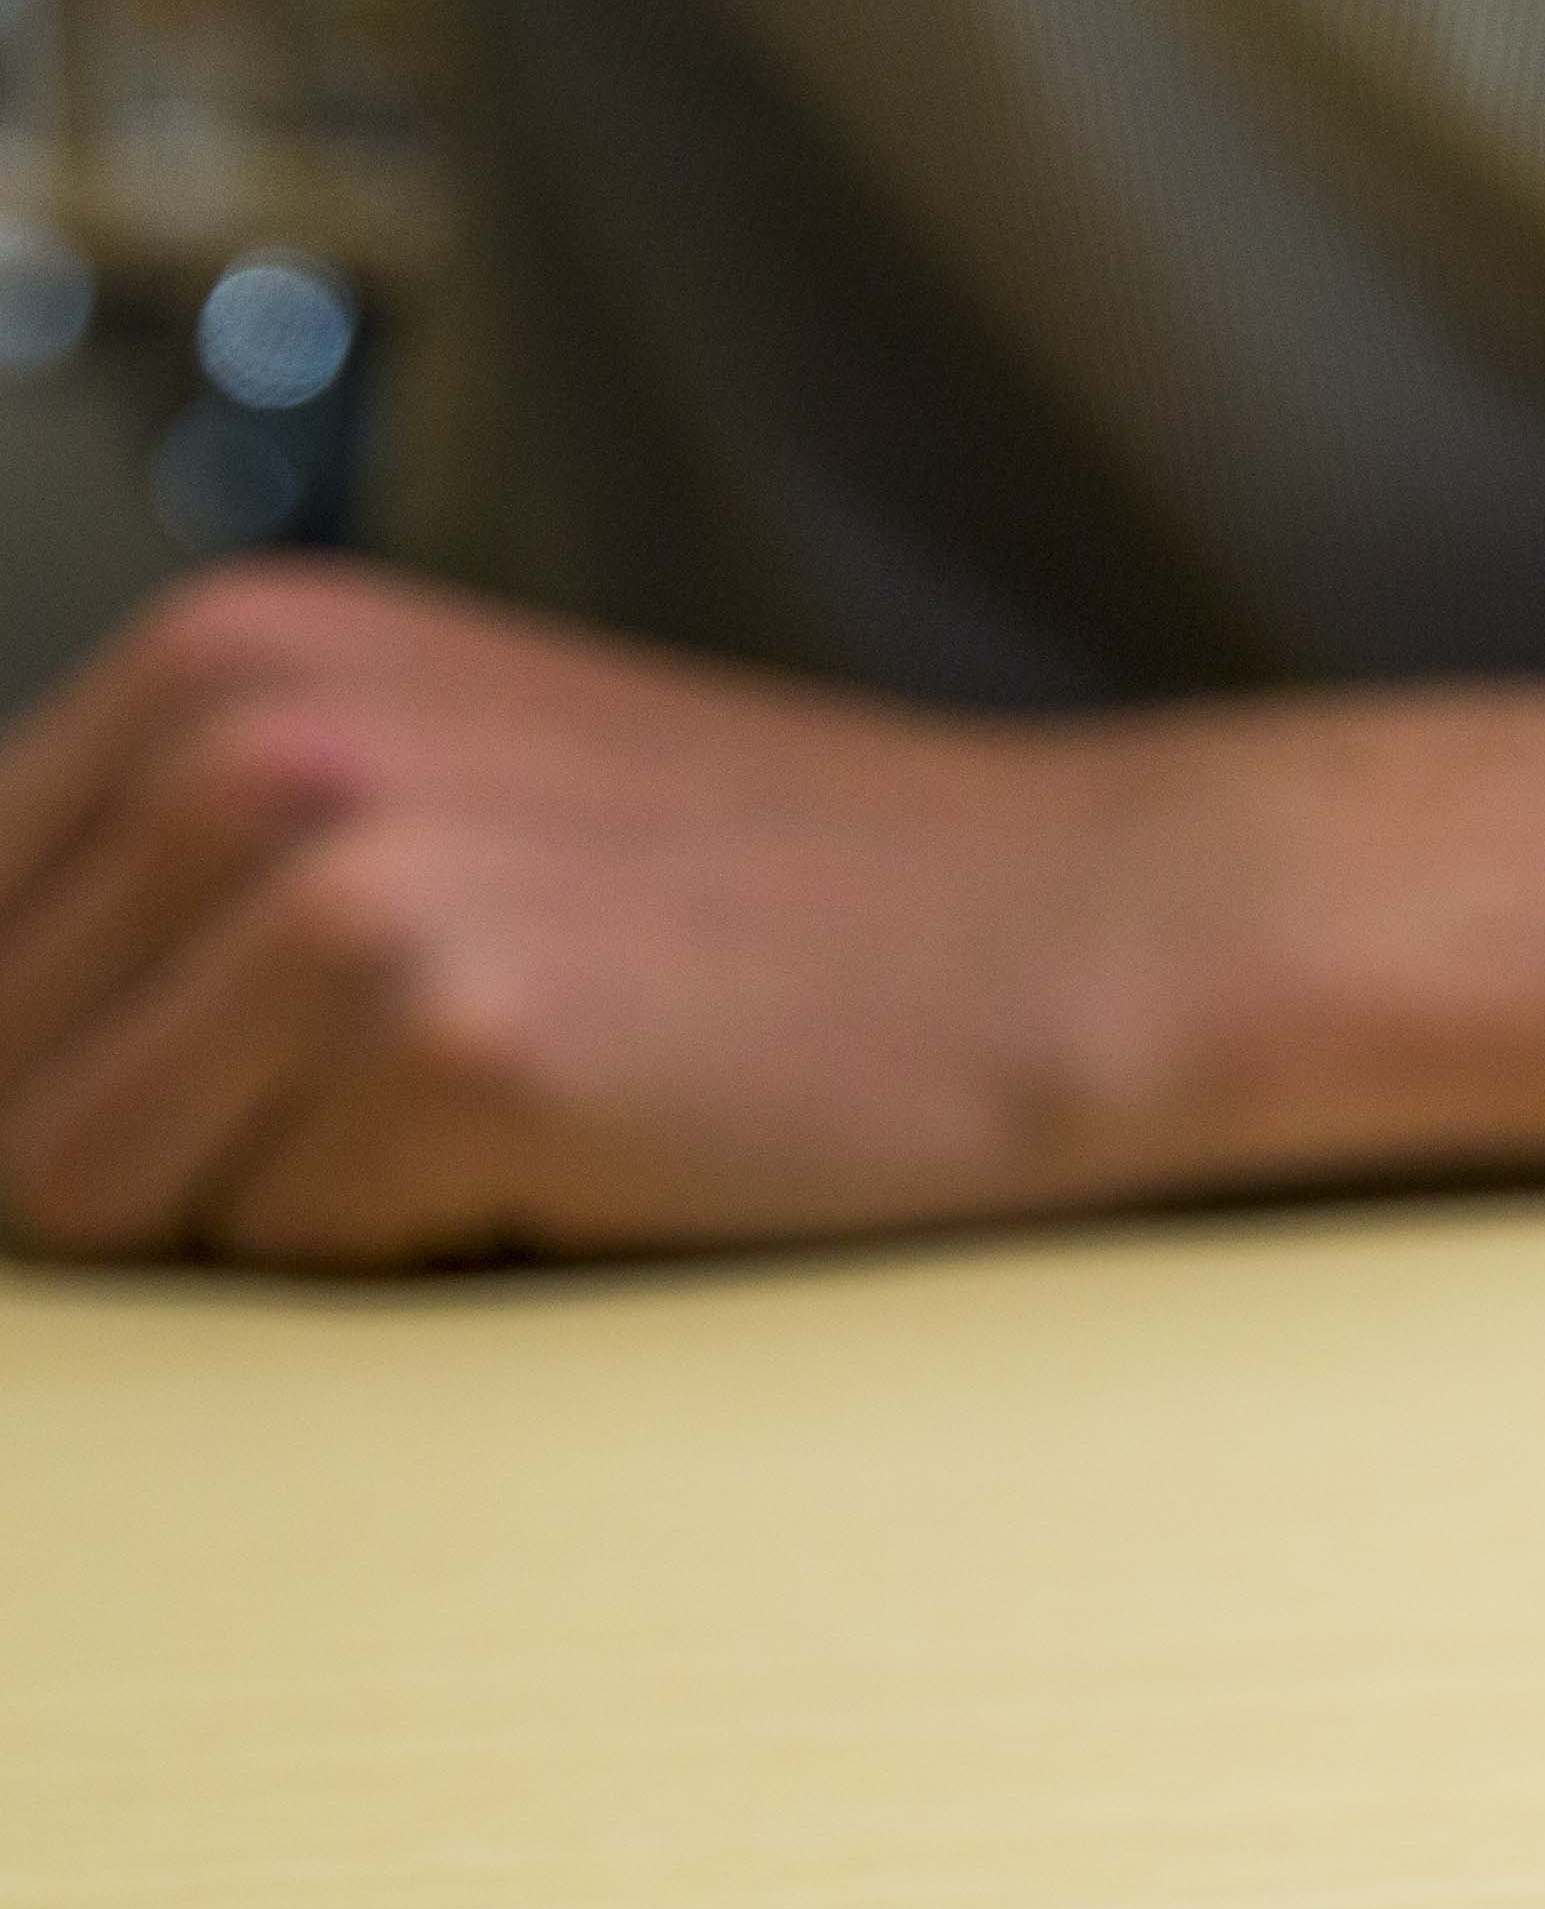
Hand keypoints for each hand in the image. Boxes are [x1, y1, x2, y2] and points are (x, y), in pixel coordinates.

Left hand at [0, 562, 1207, 1267]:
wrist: (1079, 934)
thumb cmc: (781, 901)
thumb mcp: (439, 780)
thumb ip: (187, 867)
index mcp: (231, 650)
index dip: (62, 1063)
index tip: (232, 1096)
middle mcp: (253, 736)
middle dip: (165, 1150)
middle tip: (408, 1117)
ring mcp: (349, 885)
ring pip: (91, 1194)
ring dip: (273, 1209)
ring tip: (490, 1125)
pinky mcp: (451, 1047)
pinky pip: (282, 1258)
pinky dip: (410, 1251)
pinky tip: (579, 1156)